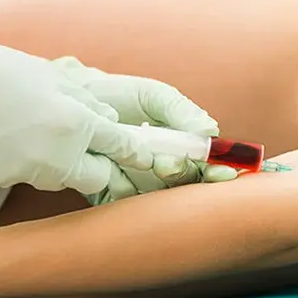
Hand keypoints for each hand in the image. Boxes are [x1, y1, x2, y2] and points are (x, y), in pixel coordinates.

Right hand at [0, 32, 156, 193]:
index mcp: (76, 124)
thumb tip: (111, 121)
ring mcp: (29, 172)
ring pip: (62, 179)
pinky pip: (26, 177)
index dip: (137, 154)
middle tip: (89, 150)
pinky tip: (8, 141)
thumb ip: (88, 102)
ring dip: (62, 165)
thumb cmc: (0, 72)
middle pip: (98, 178)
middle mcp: (58, 155)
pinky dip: (26, 164)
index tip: (146, 159)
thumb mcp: (53, 78)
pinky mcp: (2, 181)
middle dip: (100, 168)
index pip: (121, 146)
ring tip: (38, 135)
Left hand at [53, 56, 237, 201]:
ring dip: (152, 182)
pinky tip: (114, 170)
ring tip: (139, 160)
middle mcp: (162, 169)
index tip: (222, 171)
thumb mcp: (153, 96)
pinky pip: (123, 201)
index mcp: (179, 148)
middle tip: (166, 162)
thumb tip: (211, 129)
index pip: (205, 166)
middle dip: (180, 175)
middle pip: (184, 185)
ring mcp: (137, 183)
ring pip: (157, 197)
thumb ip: (181, 110)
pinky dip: (123, 188)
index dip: (216, 172)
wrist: (74, 100)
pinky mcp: (109, 193)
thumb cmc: (118, 96)